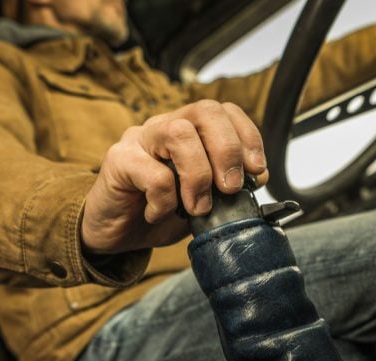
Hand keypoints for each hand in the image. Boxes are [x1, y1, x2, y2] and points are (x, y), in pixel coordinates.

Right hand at [81, 100, 268, 253]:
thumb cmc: (160, 212)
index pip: (224, 111)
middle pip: (205, 111)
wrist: (117, 234)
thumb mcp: (203, 200)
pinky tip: (157, 214)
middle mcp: (165, 126)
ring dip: (198, 175)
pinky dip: (164, 200)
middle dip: (227, 150)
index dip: (247, 136)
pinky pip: (152, 173)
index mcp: (189, 131)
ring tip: (198, 207)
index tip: (256, 169)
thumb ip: (227, 186)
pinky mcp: (117, 160)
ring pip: (179, 134)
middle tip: (230, 188)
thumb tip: (258, 175)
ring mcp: (140, 139)